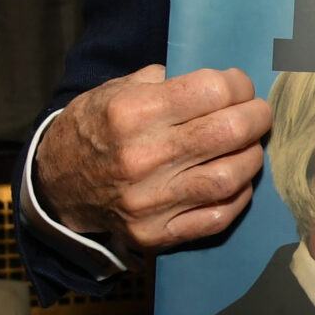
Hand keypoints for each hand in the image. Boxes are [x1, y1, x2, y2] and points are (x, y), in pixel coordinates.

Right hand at [31, 64, 269, 252]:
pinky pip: (217, 217)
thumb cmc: (93, 129)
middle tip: (258, 113)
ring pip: (229, 177)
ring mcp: (149, 201)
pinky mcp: (155, 233)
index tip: (240, 86)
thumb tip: (218, 82)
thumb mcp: (116, 90)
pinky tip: (236, 180)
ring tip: (248, 145)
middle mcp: (141, 158)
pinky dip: (237, 196)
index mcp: (131, 113)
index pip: (211, 91)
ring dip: (251, 157)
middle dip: (257, 117)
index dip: (238, 84)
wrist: (56, 186)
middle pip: (228, 132)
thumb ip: (166, 81)